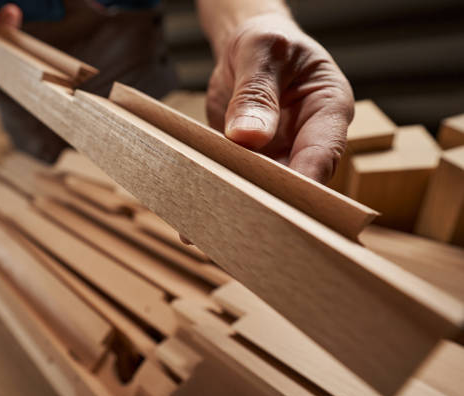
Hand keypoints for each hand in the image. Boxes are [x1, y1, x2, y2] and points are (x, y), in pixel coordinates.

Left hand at [206, 13, 353, 182]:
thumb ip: (255, 92)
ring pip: (273, 186)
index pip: (324, 150)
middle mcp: (311, 137)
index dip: (307, 177)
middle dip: (278, 193)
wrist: (246, 50)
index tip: (284, 195)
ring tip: (229, 197)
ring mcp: (284, 152)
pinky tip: (217, 188)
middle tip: (249, 202)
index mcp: (329, 107)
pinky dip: (233, 183)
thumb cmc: (266, 42)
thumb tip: (248, 136)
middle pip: (302, 178)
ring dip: (252, 192)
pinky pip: (248, 179)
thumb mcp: (260, 53)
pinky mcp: (258, 160)